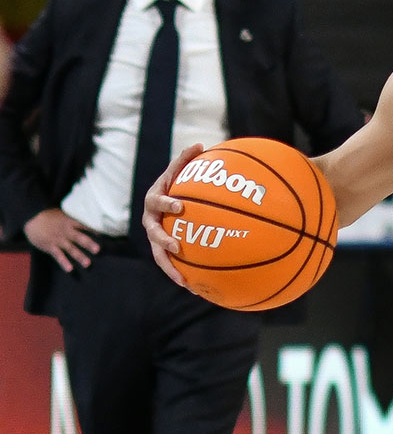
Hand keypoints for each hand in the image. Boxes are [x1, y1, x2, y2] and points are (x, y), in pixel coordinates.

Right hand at [23, 208, 99, 271]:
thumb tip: (90, 219)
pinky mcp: (50, 247)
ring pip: (71, 249)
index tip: (104, 235)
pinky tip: (70, 269)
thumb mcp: (63, 214)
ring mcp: (58, 240)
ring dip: (79, 256)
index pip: (84, 226)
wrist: (31, 219)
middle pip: (79, 238)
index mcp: (70, 222)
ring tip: (88, 264)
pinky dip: (64, 263)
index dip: (94, 230)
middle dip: (89, 244)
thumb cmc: (50, 216)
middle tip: (98, 250)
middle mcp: (66, 232)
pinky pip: (58, 256)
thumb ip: (75, 219)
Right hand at [141, 143, 203, 289]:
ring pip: (158, 255)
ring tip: (184, 282)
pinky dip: (180, 275)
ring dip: (170, 269)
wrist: (162, 200)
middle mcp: (150, 221)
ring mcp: (155, 237)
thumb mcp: (177, 171)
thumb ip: (185, 160)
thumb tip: (200, 144)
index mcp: (153, 200)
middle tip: (176, 246)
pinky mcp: (162, 249)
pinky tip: (195, 288)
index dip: (166, 203)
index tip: (180, 205)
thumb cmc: (173, 183)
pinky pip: (170, 264)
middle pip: (153, 233)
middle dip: (163, 240)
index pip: (156, 200)